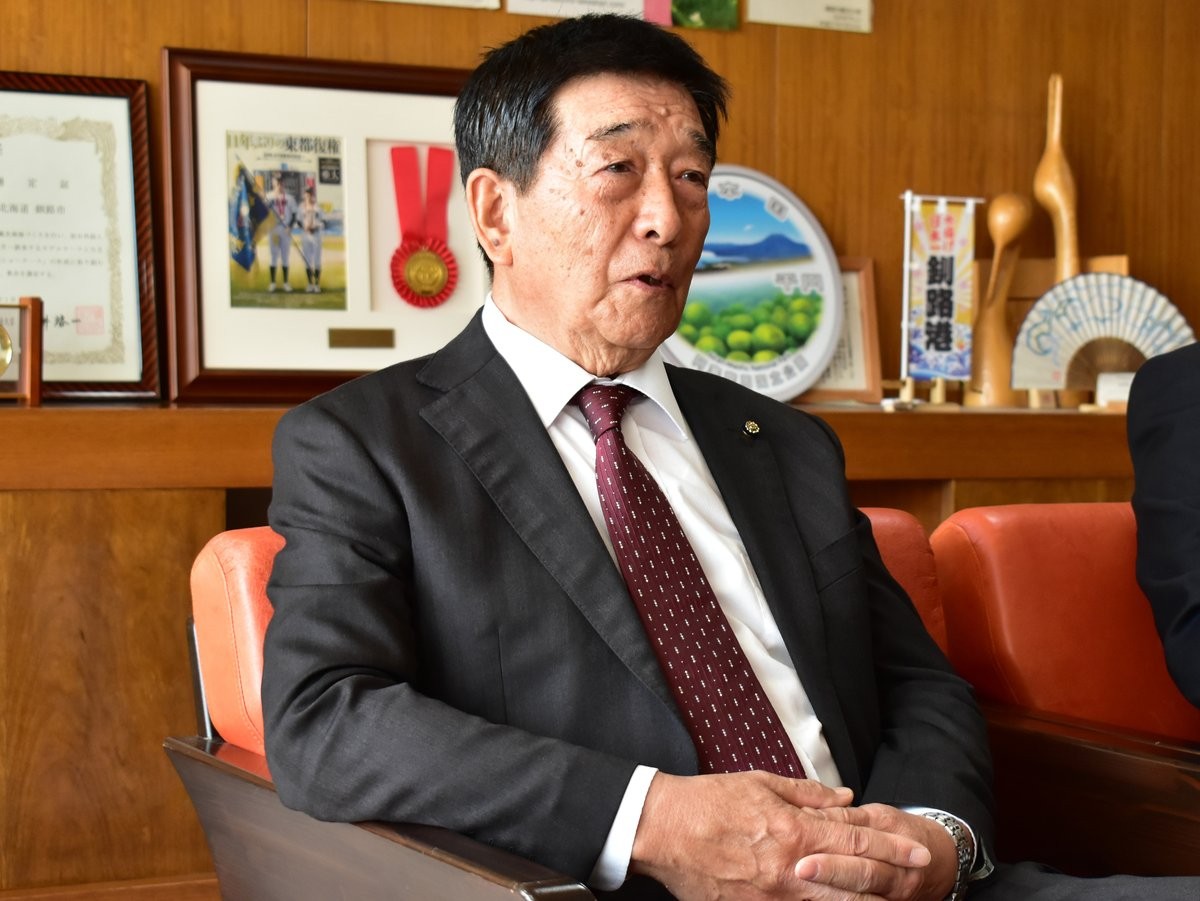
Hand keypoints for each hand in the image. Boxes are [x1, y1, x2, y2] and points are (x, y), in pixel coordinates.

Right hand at [629, 772, 933, 899]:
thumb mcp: (760, 783)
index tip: (918, 850)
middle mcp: (790, 868)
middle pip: (855, 878)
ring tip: (890, 900)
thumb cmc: (708, 802)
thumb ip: (808, 794)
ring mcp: (773, 897)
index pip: (855, 839)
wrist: (662, 830)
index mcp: (793, 830)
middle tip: (919, 876)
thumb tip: (846, 798)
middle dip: (891, 877)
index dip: (891, 845)